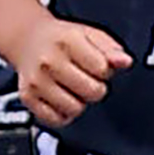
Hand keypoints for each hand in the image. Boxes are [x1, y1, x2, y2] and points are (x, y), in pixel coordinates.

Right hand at [7, 14, 131, 129]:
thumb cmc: (61, 39)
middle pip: (92, 92)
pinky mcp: (28, 98)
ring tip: (72, 87)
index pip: (102, 69)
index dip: (105, 70)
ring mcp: (36, 81)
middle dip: (95, 87)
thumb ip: (111, 49)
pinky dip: (63, 113)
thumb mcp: (89, 34)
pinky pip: (57, 120)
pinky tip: (61, 97)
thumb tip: (125, 62)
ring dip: (79, 102)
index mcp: (67, 41)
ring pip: (75, 109)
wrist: (28, 40)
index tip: (97, 65)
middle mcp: (49, 62)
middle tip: (85, 77)